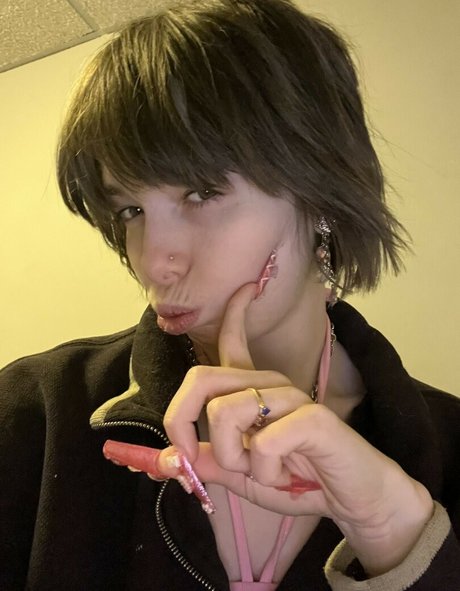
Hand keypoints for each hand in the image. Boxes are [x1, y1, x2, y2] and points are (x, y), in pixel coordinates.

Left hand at [108, 282, 433, 574]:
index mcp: (253, 389)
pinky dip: (265, 473)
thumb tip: (168, 458)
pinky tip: (288, 475)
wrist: (354, 499)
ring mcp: (290, 397)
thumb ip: (208, 462)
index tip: (245, 288)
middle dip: (182, 423)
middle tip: (200, 457)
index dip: (233, 313)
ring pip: (225, 412)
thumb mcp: (242, 476)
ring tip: (265, 472)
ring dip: (234, 459)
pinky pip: (262, 443)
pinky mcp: (311, 418)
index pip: (235, 339)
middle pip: (201, 378)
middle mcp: (269, 384)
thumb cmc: (299, 481)